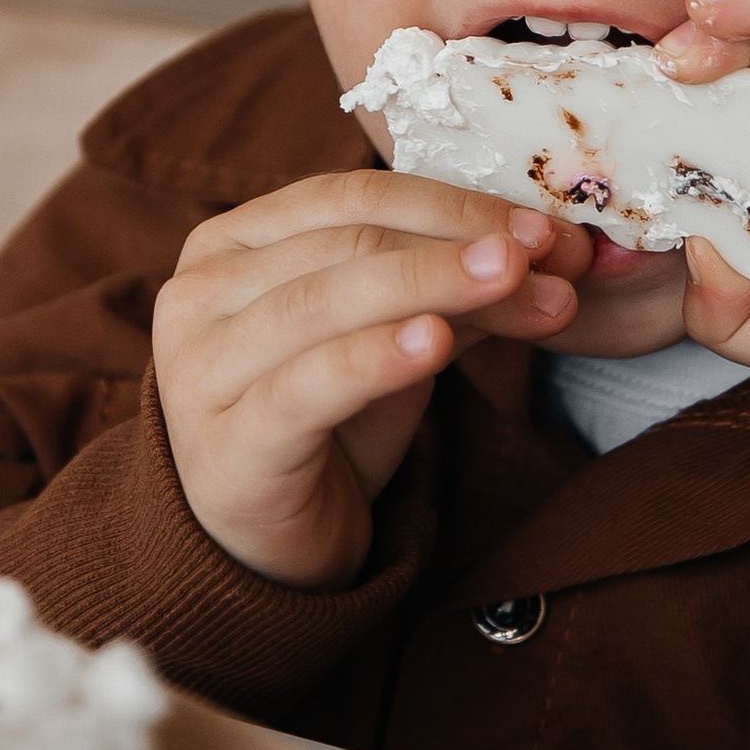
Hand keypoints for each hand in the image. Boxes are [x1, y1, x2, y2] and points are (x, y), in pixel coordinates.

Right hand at [153, 173, 587, 587]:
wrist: (268, 551)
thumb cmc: (325, 427)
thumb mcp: (391, 342)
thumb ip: (449, 293)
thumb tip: (549, 250)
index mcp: (229, 244)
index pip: (350, 198)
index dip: (453, 204)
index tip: (544, 228)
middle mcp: (198, 294)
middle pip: (346, 244)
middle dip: (459, 246)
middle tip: (551, 258)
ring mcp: (199, 370)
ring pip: (325, 302)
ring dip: (435, 286)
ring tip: (519, 285)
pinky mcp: (225, 446)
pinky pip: (308, 385)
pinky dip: (375, 357)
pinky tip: (434, 342)